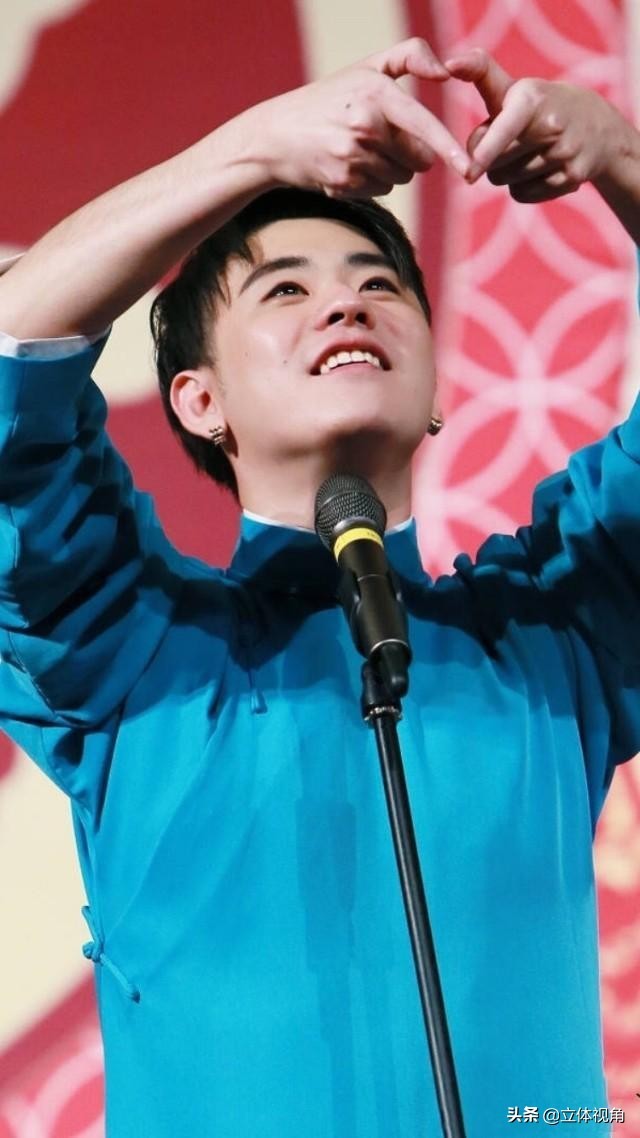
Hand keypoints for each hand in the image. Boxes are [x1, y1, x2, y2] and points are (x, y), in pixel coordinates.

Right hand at [249, 38, 471, 197]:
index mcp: (376, 94)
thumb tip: (446, 71)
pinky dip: (371, 182)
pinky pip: (381, 191)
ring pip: (401, 178)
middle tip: (382, 139)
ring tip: (360, 151)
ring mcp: (353, 157)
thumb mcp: (366, 67)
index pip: (423, 125)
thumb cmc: (329, 99)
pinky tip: (348, 166)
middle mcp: (365, 126)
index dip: (449, 149)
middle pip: (419, 159)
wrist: (275, 136)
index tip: (468, 168)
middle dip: (411, 154)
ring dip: (390, 169)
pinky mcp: (344, 182)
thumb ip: (410, 56)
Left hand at [446, 48, 623, 201]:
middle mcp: (552, 125)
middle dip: (491, 159)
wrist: (595, 125)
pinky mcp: (572, 178)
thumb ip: (479, 74)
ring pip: (508, 182)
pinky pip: (523, 195)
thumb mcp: (512, 87)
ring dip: (508, 173)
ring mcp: (564, 153)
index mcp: (531, 100)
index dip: (488, 150)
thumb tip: (449, 63)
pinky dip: (523, 187)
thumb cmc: (537, 106)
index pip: (505, 129)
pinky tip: (540, 169)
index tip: (471, 172)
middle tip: (511, 142)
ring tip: (530, 153)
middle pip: (495, 164)